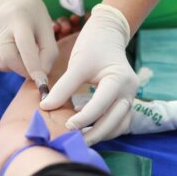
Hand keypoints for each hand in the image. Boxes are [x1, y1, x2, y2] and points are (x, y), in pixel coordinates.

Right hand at [0, 0, 57, 79]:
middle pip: (8, 57)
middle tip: (34, 70)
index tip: (41, 81)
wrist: (11, 0)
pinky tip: (13, 53)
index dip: (33, 65)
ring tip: (23, 54)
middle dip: (23, 70)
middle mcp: (0, 25)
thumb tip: (41, 76)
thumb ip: (49, 53)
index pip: (24, 45)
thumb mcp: (48, 30)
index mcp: (20, 19)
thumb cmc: (34, 18)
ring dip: (16, 67)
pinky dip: (6, 65)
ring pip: (1, 63)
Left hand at [41, 4, 138, 145]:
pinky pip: (119, 122)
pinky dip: (106, 129)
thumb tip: (45, 107)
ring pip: (119, 125)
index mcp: (120, 80)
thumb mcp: (78, 64)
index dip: (83, 119)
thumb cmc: (93, 46)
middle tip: (73, 142)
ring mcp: (130, 98)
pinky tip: (89, 132)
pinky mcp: (125, 101)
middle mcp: (130, 92)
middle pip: (114, 121)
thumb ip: (63, 87)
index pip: (101, 105)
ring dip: (101, 135)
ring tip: (80, 140)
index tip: (66, 126)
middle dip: (94, 134)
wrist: (108, 34)